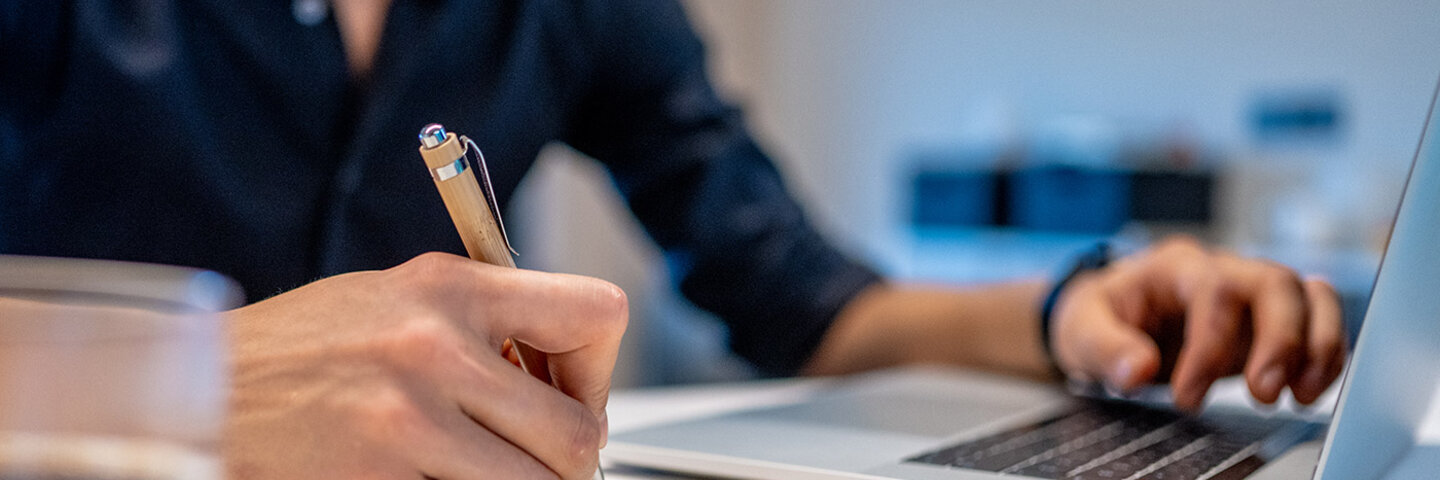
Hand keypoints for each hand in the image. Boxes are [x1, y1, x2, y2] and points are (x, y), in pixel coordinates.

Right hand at [223, 252, 627, 478]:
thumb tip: (562, 377)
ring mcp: (409, 419)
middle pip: (579, 431)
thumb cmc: (299, 349)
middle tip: (539, 460)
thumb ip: (479, 324)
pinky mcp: (379, 478)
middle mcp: (437, 347)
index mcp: (450, 287)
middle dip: (568, 458)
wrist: (198, 391)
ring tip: (481, 471)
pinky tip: (428, 477)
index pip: (596, 314)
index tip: (567, 394)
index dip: (597, 369)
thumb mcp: (397, 299)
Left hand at [1050, 236, 1345, 410]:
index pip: (1212, 292)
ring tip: (1300, 395)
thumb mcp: (1081, 330)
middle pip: (1274, 283)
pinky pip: (1316, 322)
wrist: (1106, 318)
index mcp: (1175, 265)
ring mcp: (1249, 294)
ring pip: (1309, 296)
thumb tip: (1137, 370)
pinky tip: (1309, 388)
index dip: (1209, 347)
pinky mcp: (1266, 322)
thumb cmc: (1096, 316)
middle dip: (1279, 341)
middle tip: (1263, 395)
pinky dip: (1325, 353)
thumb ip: (1106, 348)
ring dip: (1316, 346)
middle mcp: (1222, 270)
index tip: (1187, 396)